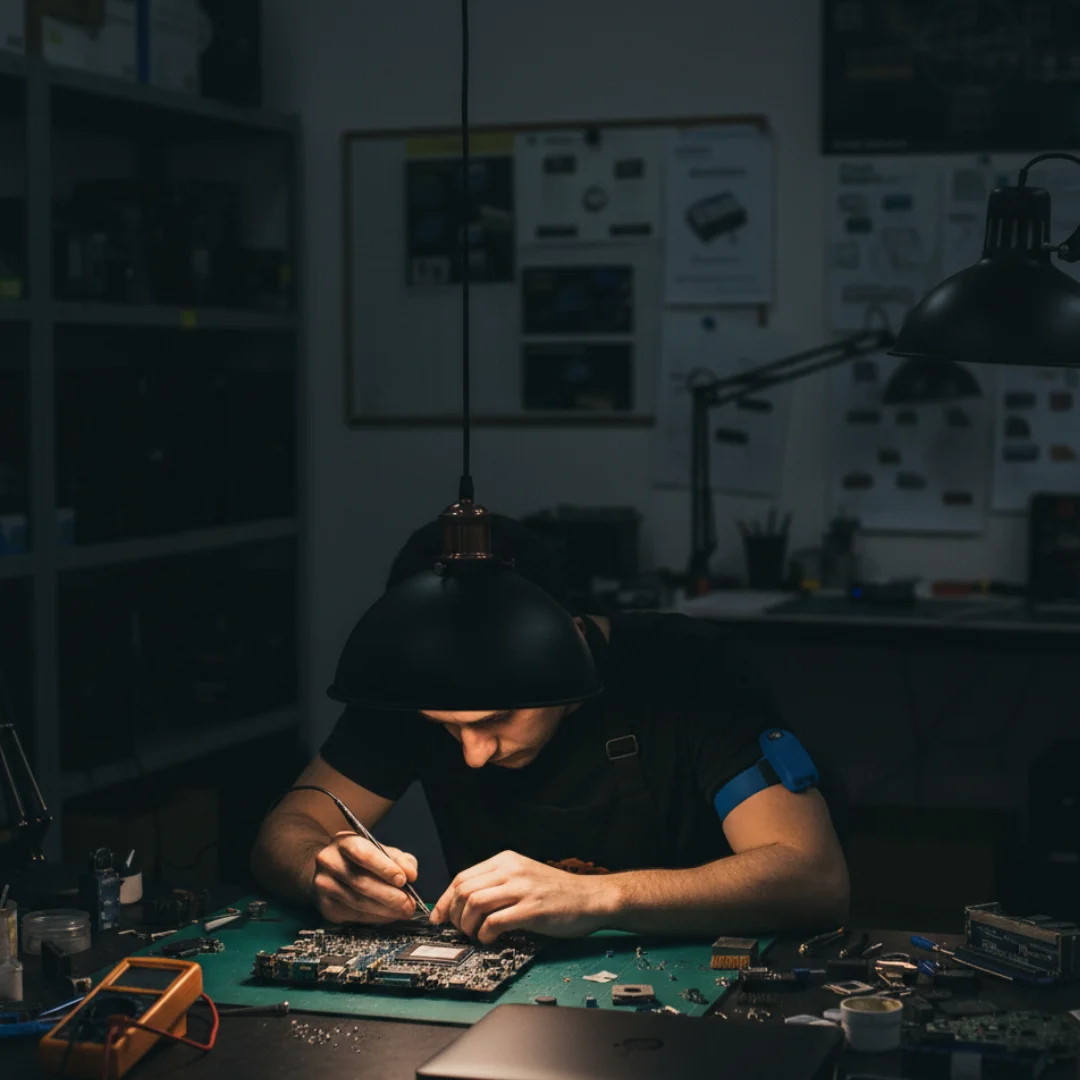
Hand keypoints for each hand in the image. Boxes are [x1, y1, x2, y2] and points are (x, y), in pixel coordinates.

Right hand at [311, 831, 419, 924]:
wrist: (329, 869)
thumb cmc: (361, 858)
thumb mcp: (381, 850)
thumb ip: (400, 859)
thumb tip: (410, 874)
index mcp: (344, 842)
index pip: (363, 854)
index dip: (384, 868)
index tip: (403, 880)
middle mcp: (329, 862)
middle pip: (360, 882)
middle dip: (389, 895)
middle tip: (408, 903)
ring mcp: (324, 885)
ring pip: (358, 901)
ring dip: (385, 910)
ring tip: (403, 911)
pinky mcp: (326, 906)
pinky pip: (354, 915)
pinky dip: (375, 917)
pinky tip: (388, 915)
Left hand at [430, 850, 615, 943]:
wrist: (590, 898)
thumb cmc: (557, 892)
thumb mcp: (523, 876)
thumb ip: (497, 883)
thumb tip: (463, 903)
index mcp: (506, 860)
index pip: (463, 877)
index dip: (445, 900)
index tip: (439, 917)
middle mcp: (512, 870)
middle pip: (465, 890)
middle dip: (453, 914)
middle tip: (457, 930)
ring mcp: (522, 888)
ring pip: (475, 903)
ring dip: (467, 925)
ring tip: (474, 935)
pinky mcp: (532, 909)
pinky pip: (495, 921)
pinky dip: (485, 934)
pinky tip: (490, 939)